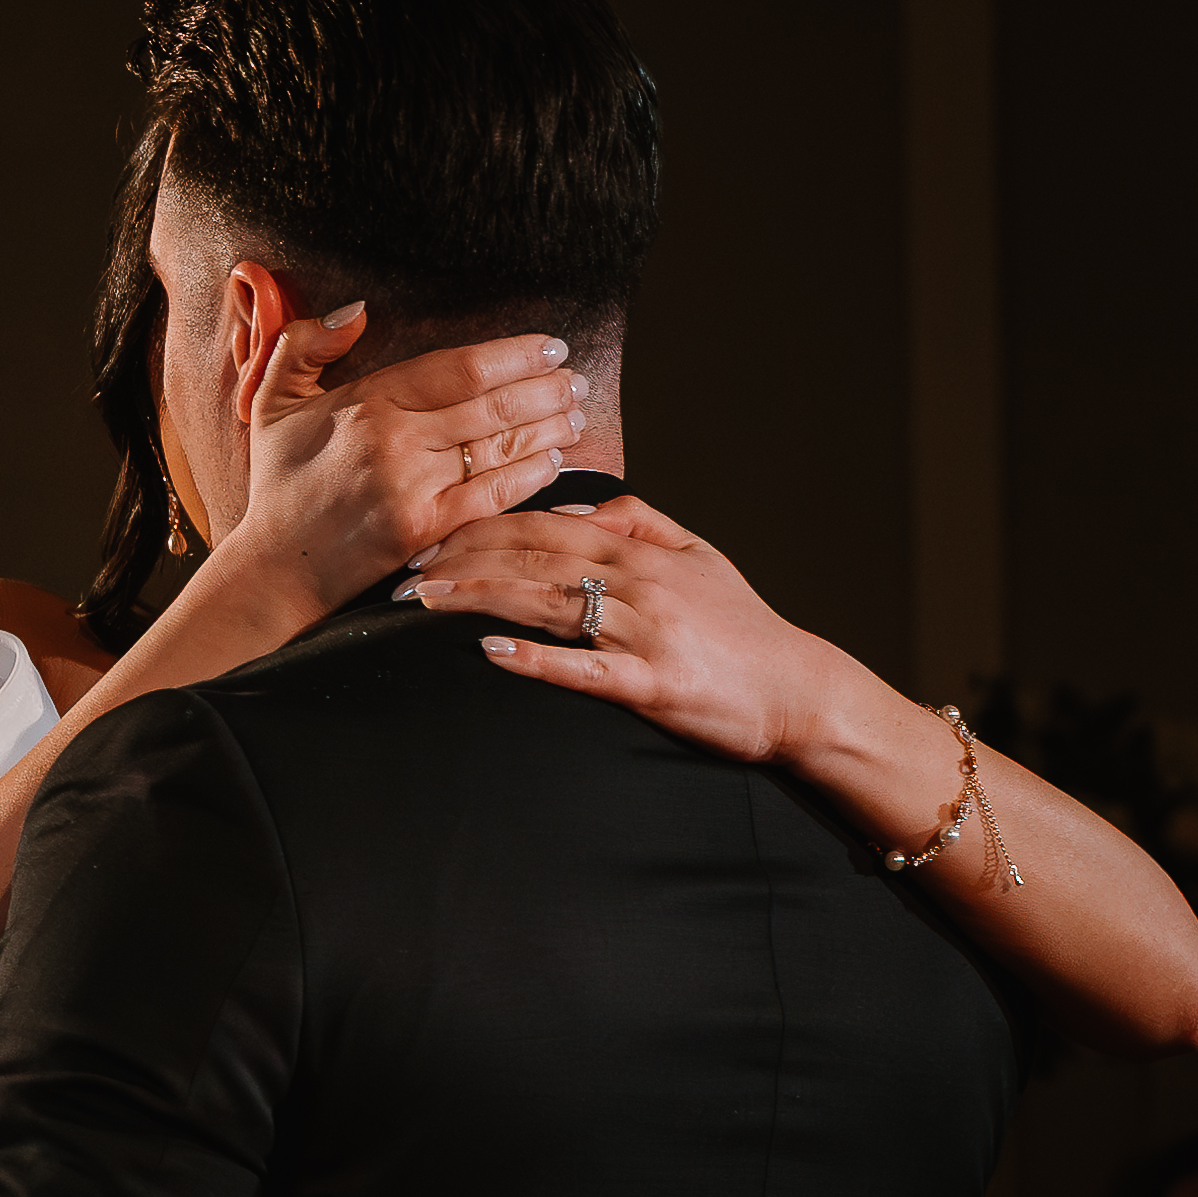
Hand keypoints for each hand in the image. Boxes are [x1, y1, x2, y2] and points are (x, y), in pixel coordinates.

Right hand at [223, 311, 591, 618]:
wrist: (274, 571)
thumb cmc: (279, 486)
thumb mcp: (272, 403)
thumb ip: (303, 345)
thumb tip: (356, 309)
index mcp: (368, 400)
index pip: (459, 366)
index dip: (514, 354)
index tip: (549, 348)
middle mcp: (393, 439)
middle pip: (490, 404)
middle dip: (544, 388)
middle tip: (575, 380)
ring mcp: (411, 486)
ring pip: (498, 447)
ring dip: (547, 428)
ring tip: (576, 413)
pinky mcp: (423, 530)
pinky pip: (491, 495)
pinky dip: (528, 476)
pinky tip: (554, 461)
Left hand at [397, 494, 844, 763]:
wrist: (797, 691)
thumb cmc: (742, 630)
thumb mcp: (699, 555)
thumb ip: (638, 522)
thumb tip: (573, 505)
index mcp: (640, 551)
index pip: (543, 524)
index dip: (478, 524)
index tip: (425, 532)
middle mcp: (638, 582)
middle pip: (532, 556)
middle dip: (459, 556)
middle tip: (399, 568)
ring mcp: (644, 632)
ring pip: (547, 602)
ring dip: (478, 598)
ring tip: (421, 600)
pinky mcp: (652, 683)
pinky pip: (585, 669)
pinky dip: (538, 660)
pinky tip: (492, 653)